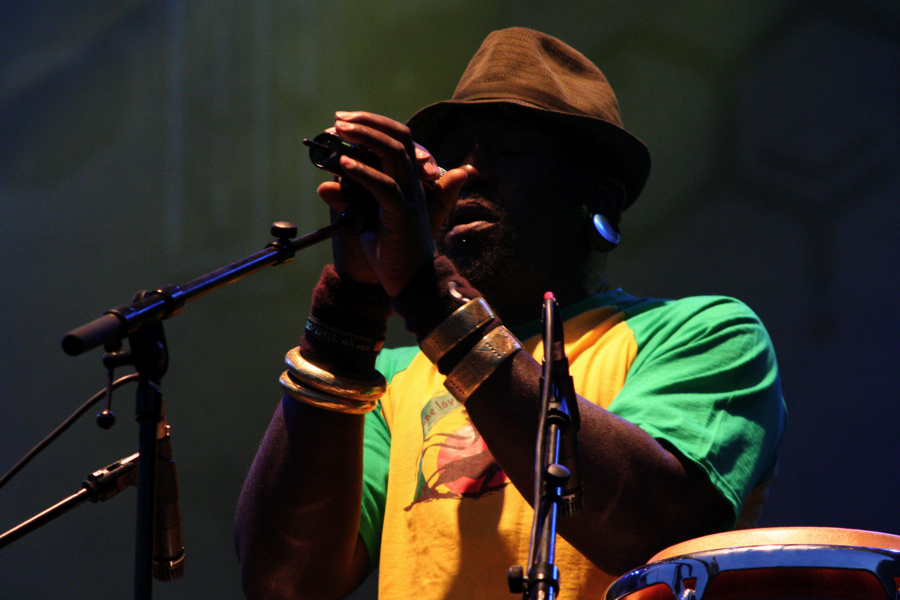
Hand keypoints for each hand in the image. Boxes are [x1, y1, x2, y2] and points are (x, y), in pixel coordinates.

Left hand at [316, 111, 465, 296]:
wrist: (408, 284)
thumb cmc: (387, 253)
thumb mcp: (361, 221)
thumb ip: (347, 201)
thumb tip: (323, 185)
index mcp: (408, 182)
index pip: (399, 139)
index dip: (373, 124)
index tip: (343, 120)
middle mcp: (413, 185)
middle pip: (400, 136)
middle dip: (368, 122)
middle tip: (340, 118)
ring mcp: (411, 198)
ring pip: (394, 154)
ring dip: (366, 137)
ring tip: (341, 129)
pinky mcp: (403, 215)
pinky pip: (385, 186)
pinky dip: (364, 172)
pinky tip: (344, 164)